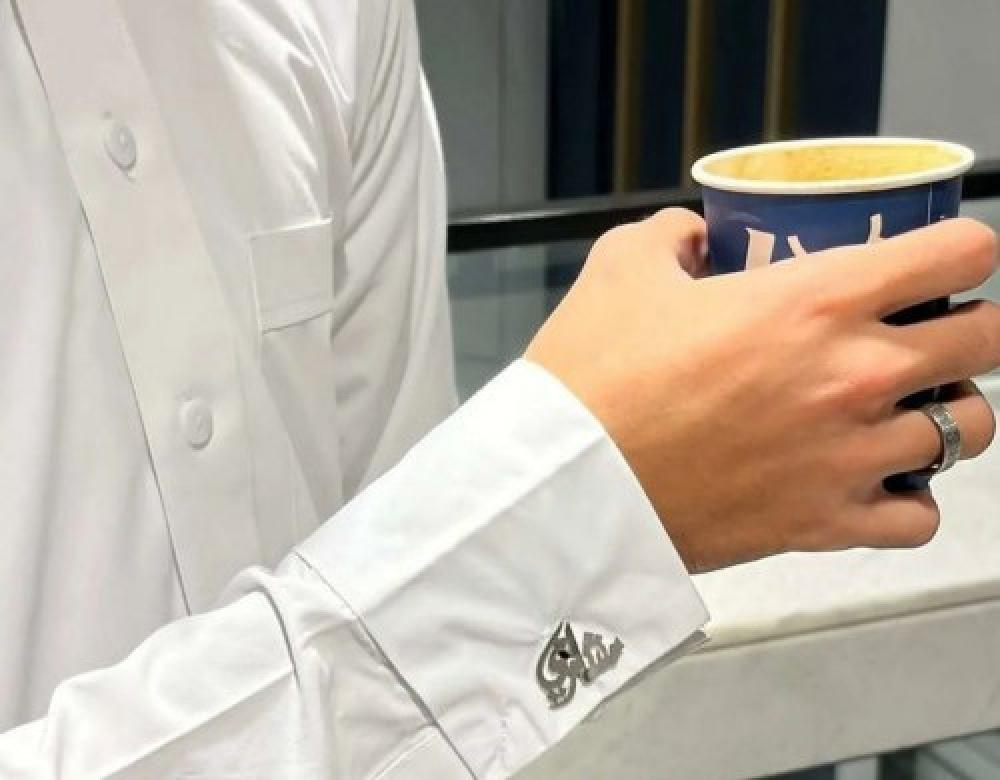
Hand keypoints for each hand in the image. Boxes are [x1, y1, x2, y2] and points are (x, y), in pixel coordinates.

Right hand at [525, 209, 999, 572]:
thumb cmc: (593, 376)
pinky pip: (920, 519)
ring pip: (968, 430)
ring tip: (907, 408)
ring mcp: (847, 457)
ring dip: (946, 411)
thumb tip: (695, 235)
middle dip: (969, 325)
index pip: (959, 251)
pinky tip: (878, 481)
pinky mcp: (825, 523)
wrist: (567, 485)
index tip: (941, 259)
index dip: (961, 245)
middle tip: (927, 329)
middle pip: (987, 339)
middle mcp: (852, 376)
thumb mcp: (621, 267)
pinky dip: (910, 499)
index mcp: (815, 298)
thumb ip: (673, 234)